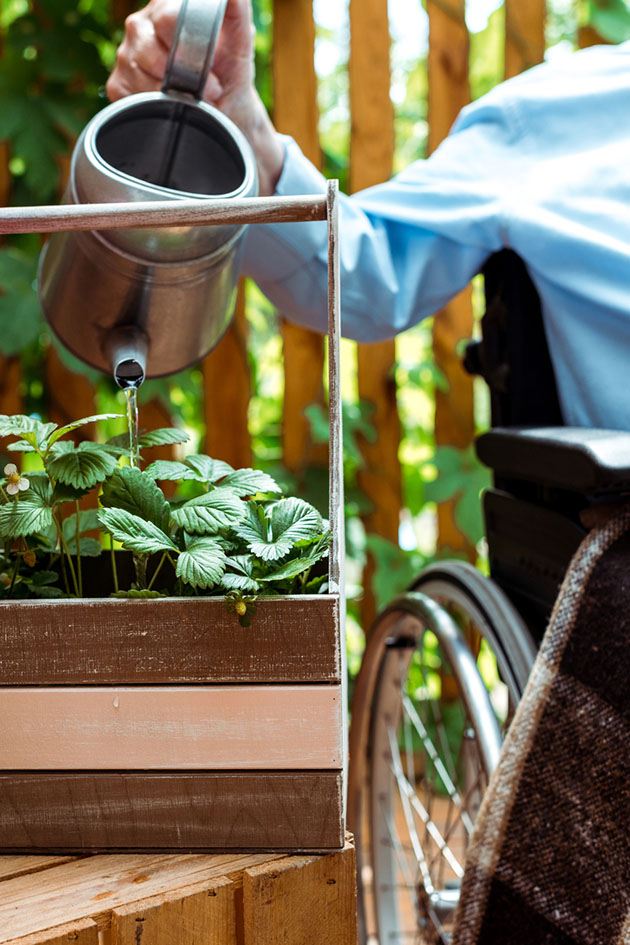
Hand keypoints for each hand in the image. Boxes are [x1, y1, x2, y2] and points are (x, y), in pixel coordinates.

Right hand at [107, 0, 283, 194]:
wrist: (223, 111)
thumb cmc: (230, 73)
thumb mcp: (240, 42)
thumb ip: (237, 11)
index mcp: (166, 7)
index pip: (166, 18)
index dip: (187, 47)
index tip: (209, 70)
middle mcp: (142, 26)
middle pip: (146, 46)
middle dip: (179, 75)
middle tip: (207, 92)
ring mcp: (127, 54)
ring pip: (137, 73)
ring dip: (169, 95)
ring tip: (192, 101)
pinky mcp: (119, 83)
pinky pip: (130, 96)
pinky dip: (156, 108)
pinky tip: (172, 107)